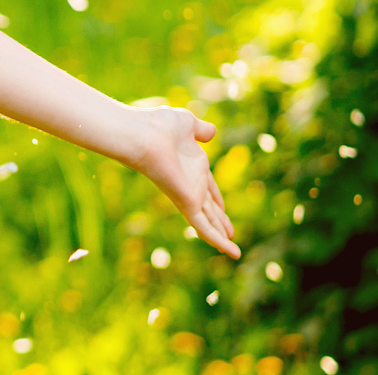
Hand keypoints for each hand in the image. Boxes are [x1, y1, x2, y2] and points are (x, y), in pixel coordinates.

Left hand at [129, 105, 239, 255]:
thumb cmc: (160, 126)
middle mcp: (190, 182)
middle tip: (230, 233)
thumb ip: (201, 129)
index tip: (222, 207)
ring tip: (232, 251)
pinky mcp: (186, 203)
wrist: (144, 134)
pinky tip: (232, 253)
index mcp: (192, 165)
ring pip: (208, 221)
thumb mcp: (187, 123)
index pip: (208, 186)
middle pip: (208, 206)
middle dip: (219, 219)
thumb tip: (212, 132)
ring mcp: (188, 194)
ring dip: (220, 235)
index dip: (216, 197)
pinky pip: (205, 227)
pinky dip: (219, 240)